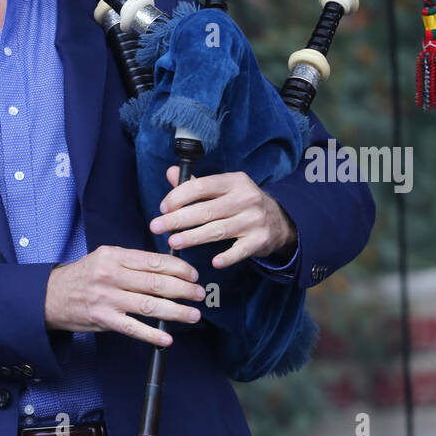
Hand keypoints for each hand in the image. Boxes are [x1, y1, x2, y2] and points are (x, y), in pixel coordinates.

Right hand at [44, 245, 205, 347]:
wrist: (51, 296)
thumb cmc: (84, 276)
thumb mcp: (104, 258)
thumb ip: (131, 261)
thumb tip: (166, 267)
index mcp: (114, 255)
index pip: (153, 261)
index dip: (178, 268)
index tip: (193, 275)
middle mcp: (111, 274)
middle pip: (155, 282)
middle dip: (183, 289)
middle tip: (200, 294)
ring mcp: (107, 298)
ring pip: (148, 304)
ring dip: (175, 311)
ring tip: (193, 315)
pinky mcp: (103, 319)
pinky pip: (133, 328)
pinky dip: (152, 334)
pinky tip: (167, 338)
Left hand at [149, 168, 296, 267]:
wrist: (278, 220)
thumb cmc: (242, 203)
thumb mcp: (224, 188)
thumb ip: (196, 184)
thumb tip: (171, 172)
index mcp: (234, 181)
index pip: (201, 186)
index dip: (178, 197)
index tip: (163, 208)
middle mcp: (246, 198)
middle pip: (206, 210)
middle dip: (177, 219)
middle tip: (156, 227)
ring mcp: (254, 220)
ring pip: (217, 230)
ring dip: (192, 237)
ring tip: (173, 242)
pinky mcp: (260, 240)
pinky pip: (240, 251)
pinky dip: (227, 257)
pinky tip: (213, 262)